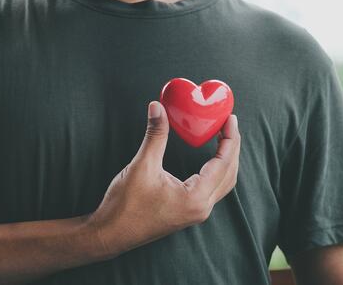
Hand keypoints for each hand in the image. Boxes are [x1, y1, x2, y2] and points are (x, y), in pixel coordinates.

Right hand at [86, 101, 240, 258]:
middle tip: (229, 123)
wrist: (110, 234)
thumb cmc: (125, 206)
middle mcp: (201, 208)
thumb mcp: (142, 166)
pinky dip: (216, 171)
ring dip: (226, 160)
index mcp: (195, 198)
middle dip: (232, 147)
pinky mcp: (188, 212)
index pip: (223, 163)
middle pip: (229, 173)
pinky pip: (212, 189)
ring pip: (223, 184)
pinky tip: (210, 159)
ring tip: (223, 137)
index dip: (229, 138)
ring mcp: (195, 213)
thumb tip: (157, 107)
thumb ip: (155, 136)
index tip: (230, 119)